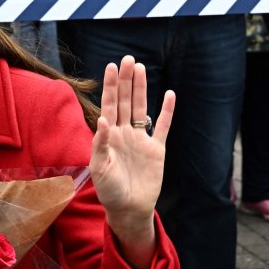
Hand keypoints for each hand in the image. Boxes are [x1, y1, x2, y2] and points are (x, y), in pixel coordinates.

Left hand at [89, 55, 174, 267]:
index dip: (111, 86)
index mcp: (109, 136)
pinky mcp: (156, 150)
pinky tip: (169, 94)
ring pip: (142, 108)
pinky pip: (162, 127)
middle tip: (128, 58)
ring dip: (141, 89)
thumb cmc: (109, 190)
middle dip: (126, 80)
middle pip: (126, 101)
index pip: (110, 105)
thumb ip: (100, 144)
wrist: (129, 209)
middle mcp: (124, 133)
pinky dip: (167, 112)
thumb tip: (103, 120)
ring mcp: (141, 140)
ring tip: (140, 68)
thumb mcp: (99, 168)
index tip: (111, 66)